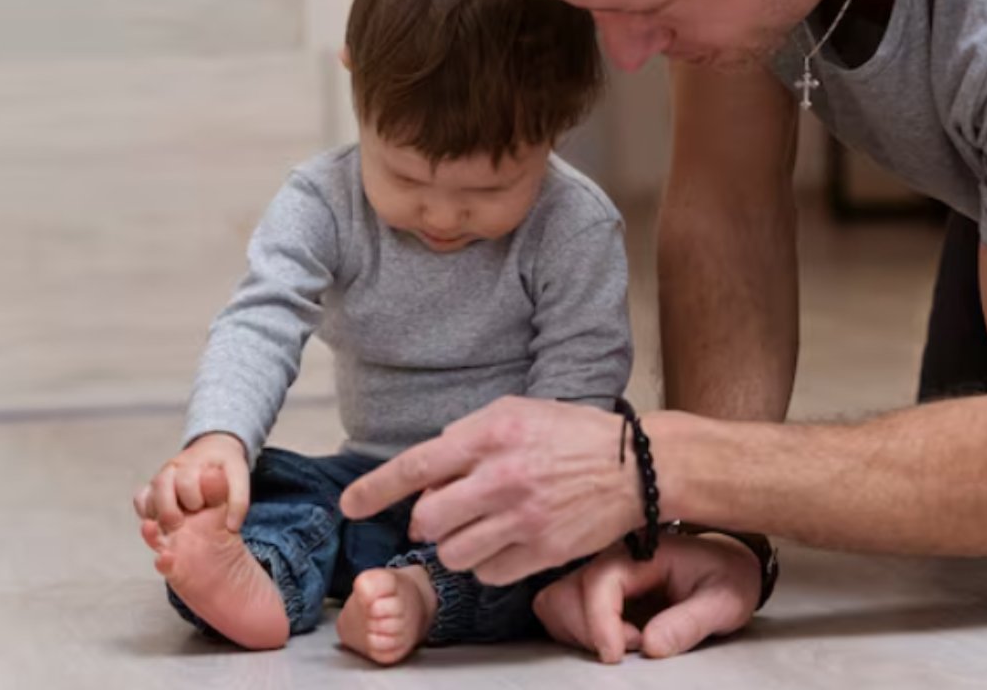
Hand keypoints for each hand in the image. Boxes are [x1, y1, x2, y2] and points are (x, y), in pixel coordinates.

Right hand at [133, 432, 250, 531]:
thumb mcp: (239, 477)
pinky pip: (140, 500)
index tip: (201, 507)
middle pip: (160, 488)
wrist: (214, 448)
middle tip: (180, 523)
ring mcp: (160, 478)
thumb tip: (231, 527)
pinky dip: (146, 512)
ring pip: (146, 495)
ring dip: (156, 514)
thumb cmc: (226, 466)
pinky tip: (159, 522)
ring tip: (170, 526)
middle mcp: (172, 469)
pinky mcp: (152, 488)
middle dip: (169, 509)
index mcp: (194, 464)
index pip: (185, 482)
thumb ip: (239, 500)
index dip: (192, 498)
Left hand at [339, 396, 646, 584]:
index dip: (377, 489)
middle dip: (429, 521)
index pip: (418, 464)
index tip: (350, 505)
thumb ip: (468, 437)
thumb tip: (428, 472)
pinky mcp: (542, 550)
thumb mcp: (517, 413)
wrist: (636, 467)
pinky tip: (508, 540)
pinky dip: (488, 563)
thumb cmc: (572, 435)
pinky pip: (488, 573)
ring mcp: (523, 518)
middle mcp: (503, 477)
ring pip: (454, 552)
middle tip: (448, 512)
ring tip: (483, 525)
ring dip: (457, 544)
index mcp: (493, 434)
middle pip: (429, 519)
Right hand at [535, 533, 761, 663]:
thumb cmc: (727, 577)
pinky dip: (577, 632)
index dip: (600, 622)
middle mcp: (614, 554)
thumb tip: (651, 646)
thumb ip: (690, 623)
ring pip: (557, 600)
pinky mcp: (595, 588)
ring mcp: (601, 570)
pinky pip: (561, 609)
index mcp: (644, 549)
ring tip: (626, 639)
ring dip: (580, 631)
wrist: (728, 566)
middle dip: (591, 630)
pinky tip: (616, 636)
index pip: (600, 580)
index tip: (615, 655)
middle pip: (567, 591)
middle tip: (634, 643)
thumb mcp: (724, 601)